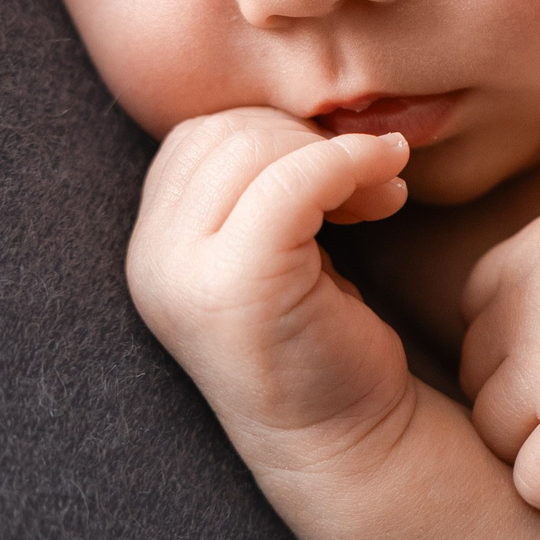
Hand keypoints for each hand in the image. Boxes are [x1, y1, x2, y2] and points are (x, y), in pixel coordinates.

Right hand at [127, 107, 415, 477]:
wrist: (350, 441)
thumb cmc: (324, 334)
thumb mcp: (279, 243)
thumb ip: (261, 179)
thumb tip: (308, 98)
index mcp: (153, 242)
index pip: (200, 133)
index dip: (280, 135)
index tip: (342, 173)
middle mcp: (149, 259)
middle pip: (225, 130)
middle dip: (309, 140)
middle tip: (375, 182)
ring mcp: (183, 278)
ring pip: (255, 146)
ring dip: (335, 154)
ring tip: (381, 197)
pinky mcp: (235, 290)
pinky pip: (294, 179)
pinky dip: (351, 166)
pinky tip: (390, 191)